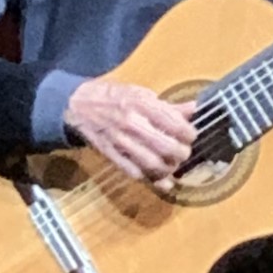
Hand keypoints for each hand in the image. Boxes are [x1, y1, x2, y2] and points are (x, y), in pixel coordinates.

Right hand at [64, 80, 196, 185]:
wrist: (77, 106)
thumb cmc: (112, 97)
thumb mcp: (139, 93)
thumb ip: (167, 105)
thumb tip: (194, 108)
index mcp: (140, 103)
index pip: (172, 122)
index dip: (187, 132)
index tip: (191, 135)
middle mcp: (130, 122)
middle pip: (165, 146)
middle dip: (181, 153)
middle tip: (184, 152)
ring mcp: (120, 141)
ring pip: (151, 163)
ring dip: (168, 168)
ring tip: (174, 165)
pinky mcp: (111, 155)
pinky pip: (134, 172)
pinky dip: (151, 179)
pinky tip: (162, 179)